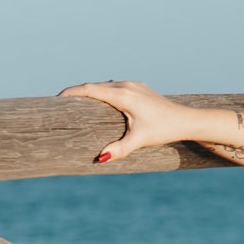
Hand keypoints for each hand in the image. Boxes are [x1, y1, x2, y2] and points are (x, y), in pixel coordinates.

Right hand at [57, 80, 194, 161]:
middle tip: (59, 105)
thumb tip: (99, 159)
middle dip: (77, 93)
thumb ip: (119, 149)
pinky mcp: (139, 88)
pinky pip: (114, 87)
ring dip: (90, 92)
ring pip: (105, 85)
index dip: (71, 92)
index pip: (90, 89)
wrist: (187, 120)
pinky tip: (97, 103)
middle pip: (94, 86)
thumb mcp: (140, 140)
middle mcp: (127, 86)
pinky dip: (102, 93)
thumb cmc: (165, 129)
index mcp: (124, 95)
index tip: (55, 99)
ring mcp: (134, 85)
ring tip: (74, 104)